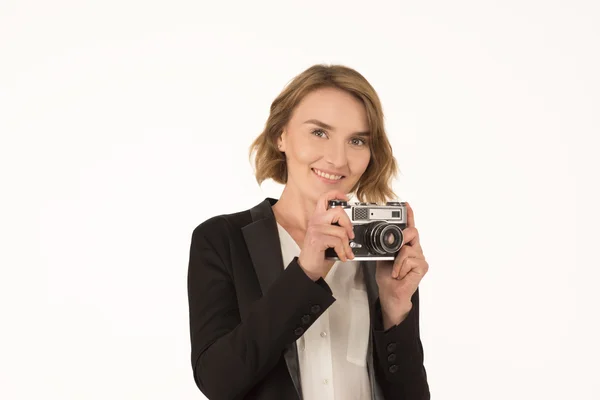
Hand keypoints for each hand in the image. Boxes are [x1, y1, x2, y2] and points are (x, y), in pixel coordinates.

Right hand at [297, 190, 355, 280]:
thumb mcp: (326, 235)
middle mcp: (315, 220)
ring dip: (347, 245)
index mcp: (318, 217)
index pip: (325, 198)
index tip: (346, 198)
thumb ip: (334, 227)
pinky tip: (342, 256)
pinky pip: (338, 242)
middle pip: (338, 211)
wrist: (308, 266)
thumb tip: (350, 227)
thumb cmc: (317, 251)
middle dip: (349, 225)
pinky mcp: (317, 238)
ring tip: (346, 251)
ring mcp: (315, 229)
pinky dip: (343, 251)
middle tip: (350, 235)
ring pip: (341, 231)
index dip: (337, 194)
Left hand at [376, 202, 428, 326]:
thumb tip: (382, 236)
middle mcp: (415, 249)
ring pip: (406, 249)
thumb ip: (386, 245)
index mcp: (405, 245)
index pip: (409, 228)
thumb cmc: (388, 276)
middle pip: (412, 233)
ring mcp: (420, 257)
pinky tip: (400, 275)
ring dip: (396, 261)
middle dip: (402, 236)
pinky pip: (408, 259)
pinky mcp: (422, 266)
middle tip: (396, 246)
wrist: (391, 293)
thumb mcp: (382, 257)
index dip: (409, 215)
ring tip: (395, 271)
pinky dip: (400, 268)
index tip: (406, 205)